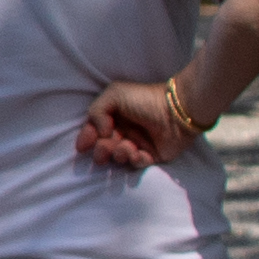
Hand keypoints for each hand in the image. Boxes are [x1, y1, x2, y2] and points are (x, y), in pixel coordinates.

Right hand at [75, 79, 195, 171]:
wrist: (176, 111)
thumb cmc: (145, 99)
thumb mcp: (114, 94)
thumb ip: (96, 111)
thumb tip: (99, 133)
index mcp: (114, 116)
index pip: (94, 130)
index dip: (86, 138)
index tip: (83, 146)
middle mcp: (124, 131)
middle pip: (104, 146)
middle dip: (101, 151)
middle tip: (103, 152)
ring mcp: (138, 144)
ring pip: (119, 157)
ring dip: (119, 154)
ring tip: (127, 148)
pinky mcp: (152, 156)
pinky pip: (138, 164)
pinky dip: (136, 160)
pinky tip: (140, 153)